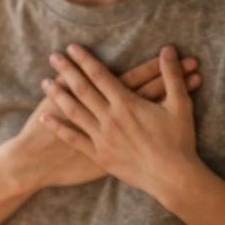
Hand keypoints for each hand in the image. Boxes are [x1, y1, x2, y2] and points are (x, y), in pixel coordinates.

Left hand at [41, 43, 206, 204]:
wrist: (172, 177)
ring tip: (45, 82)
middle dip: (67, 70)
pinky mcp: (99, 155)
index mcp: (127, 103)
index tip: (72, 47)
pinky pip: (74, 139)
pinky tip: (45, 117)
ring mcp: (102, 137)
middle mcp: (110, 118)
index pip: (100, 74)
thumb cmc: (179, 141)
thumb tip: (168, 49)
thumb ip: (171, 76)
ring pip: (74, 111)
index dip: (85, 59)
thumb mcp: (180, 104)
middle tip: (53, 57)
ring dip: (58, 95)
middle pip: (82, 89)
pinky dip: (58, 127)